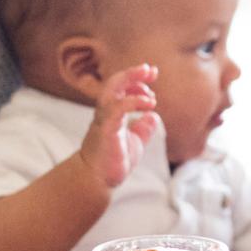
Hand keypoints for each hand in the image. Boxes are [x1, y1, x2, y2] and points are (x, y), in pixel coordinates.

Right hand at [77, 64, 159, 190]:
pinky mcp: (106, 130)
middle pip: (114, 83)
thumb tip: (153, 117)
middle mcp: (105, 112)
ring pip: (111, 90)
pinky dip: (133, 101)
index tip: (151, 74)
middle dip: (132, 73)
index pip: (120, 87)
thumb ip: (143, 129)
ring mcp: (104, 119)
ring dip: (131, 83)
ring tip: (150, 93)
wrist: (97, 180)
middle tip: (151, 70)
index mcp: (111, 113)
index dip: (135, 77)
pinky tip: (149, 105)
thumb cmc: (113, 162)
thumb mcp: (135, 142)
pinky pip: (116, 109)